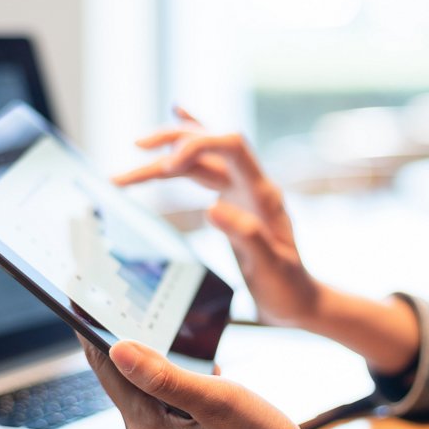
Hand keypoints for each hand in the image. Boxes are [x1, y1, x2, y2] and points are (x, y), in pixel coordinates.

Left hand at [82, 336, 357, 428]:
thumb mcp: (217, 400)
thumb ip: (164, 375)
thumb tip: (117, 349)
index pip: (109, 373)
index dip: (95, 337)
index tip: (81, 308)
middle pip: (128, 389)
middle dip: (143, 357)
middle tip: (148, 321)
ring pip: (148, 404)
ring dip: (165, 380)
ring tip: (192, 362)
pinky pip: (164, 423)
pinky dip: (177, 402)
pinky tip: (205, 391)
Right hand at [113, 107, 319, 327]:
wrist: (298, 300)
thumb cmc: (287, 288)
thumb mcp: (271, 268)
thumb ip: (246, 236)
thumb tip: (211, 207)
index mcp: (263, 195)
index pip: (232, 146)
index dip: (197, 145)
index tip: (168, 166)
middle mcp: (251, 185)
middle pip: (210, 144)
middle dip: (172, 141)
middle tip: (137, 148)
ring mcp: (240, 191)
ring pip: (199, 159)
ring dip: (164, 157)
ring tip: (130, 162)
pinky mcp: (230, 200)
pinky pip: (204, 168)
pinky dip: (186, 148)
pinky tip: (174, 129)